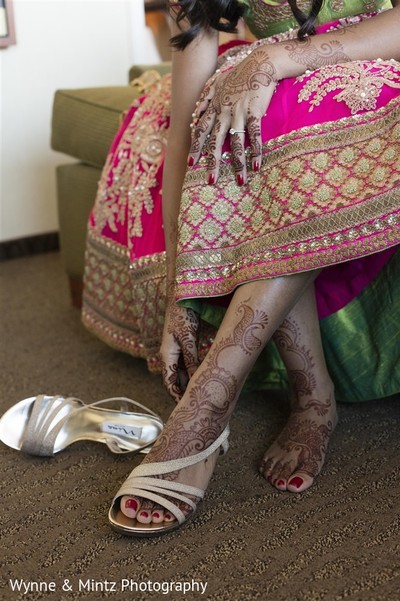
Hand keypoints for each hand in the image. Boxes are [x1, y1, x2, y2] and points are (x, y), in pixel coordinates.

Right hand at [159, 300, 199, 401]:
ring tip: (202, 395)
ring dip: (189, 384)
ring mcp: (175, 352)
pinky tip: (202, 378)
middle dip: (184, 394)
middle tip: (198, 405)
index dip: (177, 397)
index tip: (187, 407)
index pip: (169, 383)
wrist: (180, 298)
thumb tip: (195, 378)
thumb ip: (191, 358)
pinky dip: (193, 374)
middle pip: (175, 381)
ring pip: (181, 374)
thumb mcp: (188, 337)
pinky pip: (186, 366)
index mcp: (166, 355)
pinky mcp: (182, 347)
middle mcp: (168, 356)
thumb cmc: (182, 315)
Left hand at [188, 45, 277, 184]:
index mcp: (213, 107)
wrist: (260, 62)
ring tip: (239, 181)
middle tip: (211, 180)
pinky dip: (256, 151)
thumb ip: (204, 99)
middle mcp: (223, 111)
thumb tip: (194, 113)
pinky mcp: (254, 111)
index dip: (195, 148)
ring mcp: (238, 112)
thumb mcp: (216, 83)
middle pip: (215, 141)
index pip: (200, 130)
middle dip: (212, 162)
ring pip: (235, 142)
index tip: (190, 164)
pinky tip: (256, 165)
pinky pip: (254, 135)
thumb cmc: (240, 74)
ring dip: (237, 163)